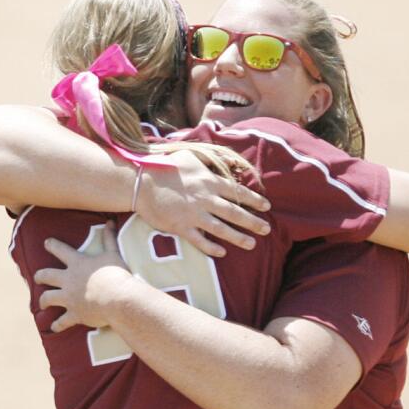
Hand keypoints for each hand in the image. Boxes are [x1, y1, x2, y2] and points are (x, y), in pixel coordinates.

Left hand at [34, 232, 133, 331]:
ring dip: (43, 301)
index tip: (46, 243)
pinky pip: (62, 321)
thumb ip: (109, 238)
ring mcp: (69, 298)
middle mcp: (68, 280)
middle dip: (40, 276)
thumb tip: (110, 222)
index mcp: (77, 264)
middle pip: (46, 275)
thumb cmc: (117, 275)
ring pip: (48, 298)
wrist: (118, 299)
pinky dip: (57, 325)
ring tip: (41, 303)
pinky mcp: (74, 314)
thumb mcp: (113, 253)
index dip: (52, 245)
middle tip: (37, 277)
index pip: (60, 250)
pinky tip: (54, 328)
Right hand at [135, 151, 270, 257]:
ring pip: (221, 229)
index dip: (254, 200)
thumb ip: (211, 159)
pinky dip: (211, 247)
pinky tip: (221, 253)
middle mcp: (205, 199)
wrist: (141, 182)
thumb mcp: (191, 156)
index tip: (267, 207)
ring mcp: (193, 215)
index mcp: (209, 182)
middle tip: (267, 230)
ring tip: (252, 244)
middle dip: (253, 222)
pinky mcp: (180, 227)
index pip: (238, 192)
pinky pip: (199, 240)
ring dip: (238, 237)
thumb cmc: (165, 166)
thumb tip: (229, 160)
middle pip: (234, 213)